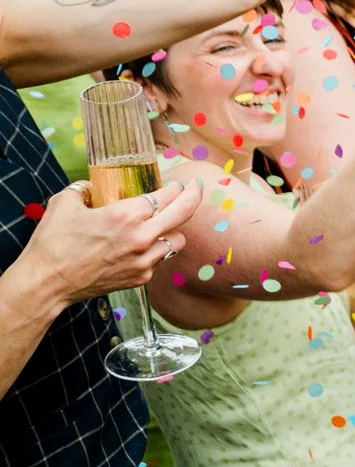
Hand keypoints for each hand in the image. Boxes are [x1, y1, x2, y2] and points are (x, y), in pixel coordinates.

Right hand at [22, 178, 200, 304]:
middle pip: (184, 213)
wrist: (47, 282)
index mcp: (125, 215)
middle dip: (193, 196)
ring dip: (172, 230)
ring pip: (178, 240)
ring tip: (162, 224)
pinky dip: (155, 251)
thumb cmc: (53, 243)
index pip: (165, 196)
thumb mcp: (63, 204)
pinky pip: (160, 260)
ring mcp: (144, 260)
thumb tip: (90, 186)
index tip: (178, 184)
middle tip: (195, 189)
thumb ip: (81, 189)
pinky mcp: (141, 278)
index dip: (175, 187)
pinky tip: (140, 246)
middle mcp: (141, 237)